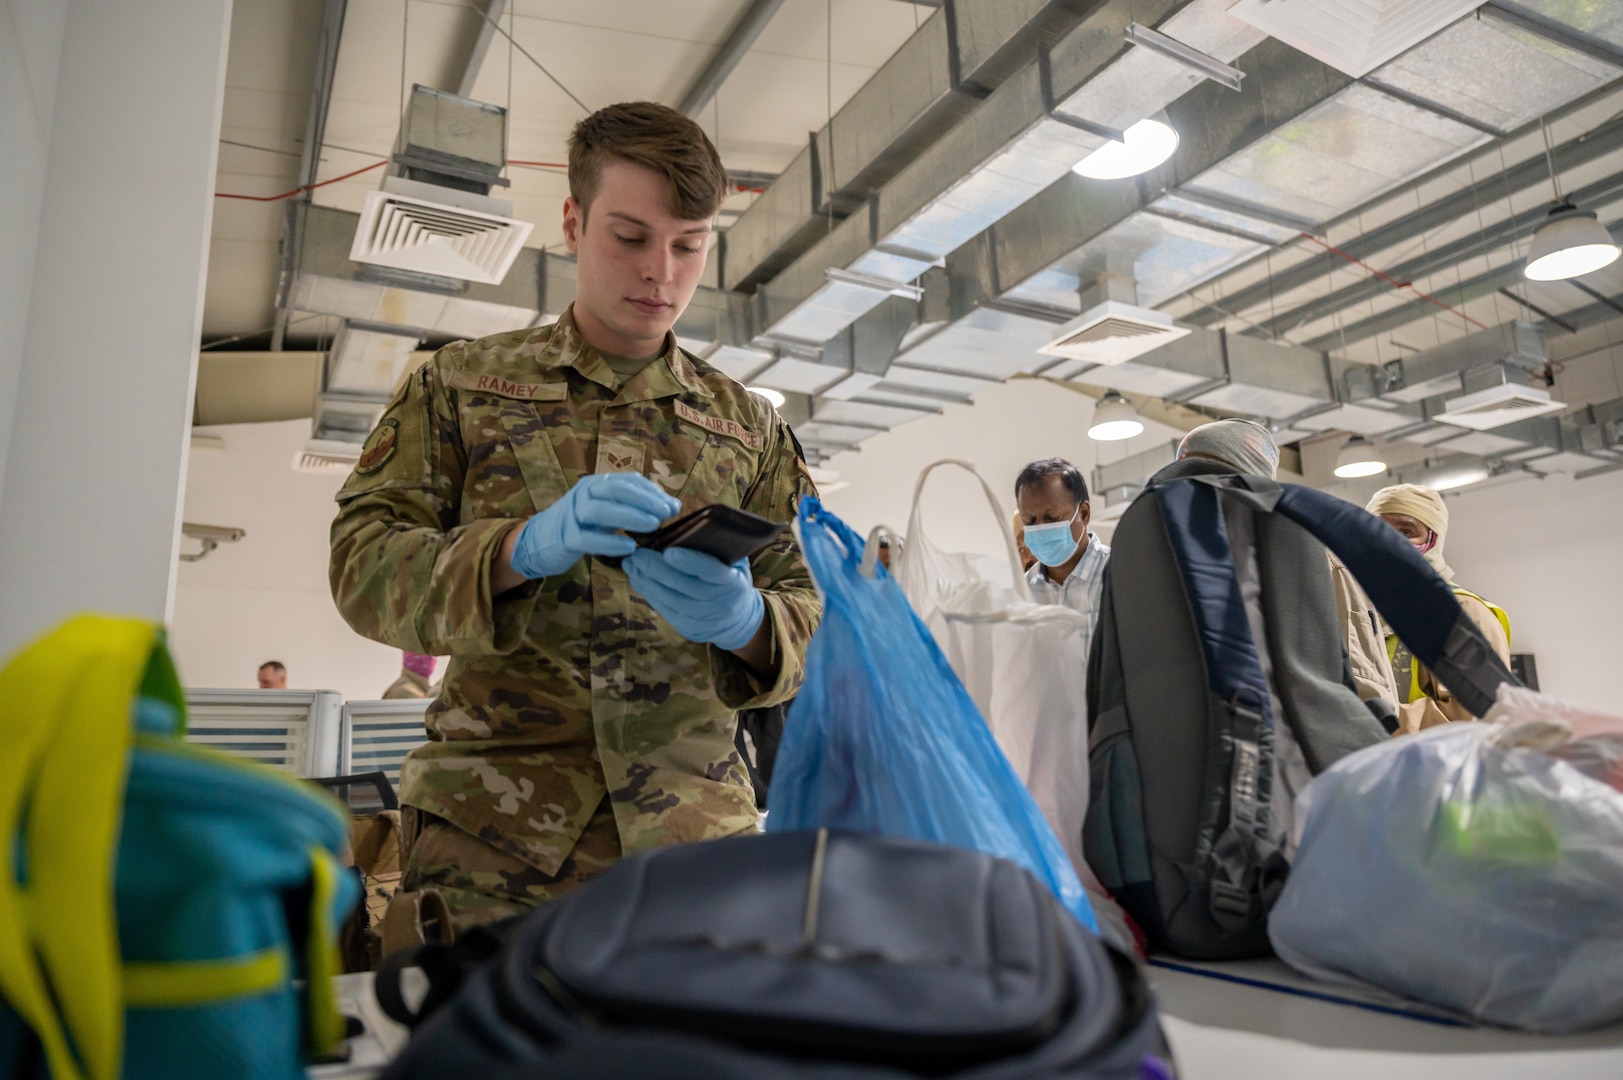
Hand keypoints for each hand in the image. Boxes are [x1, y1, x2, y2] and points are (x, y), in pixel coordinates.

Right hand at [508, 473, 680, 579]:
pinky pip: (588, 538)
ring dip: (630, 516)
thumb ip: (638, 509)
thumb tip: (674, 506)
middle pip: (616, 490)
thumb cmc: (583, 526)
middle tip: (667, 513)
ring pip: (601, 510)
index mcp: (597, 484)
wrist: (540, 541)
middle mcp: (585, 493)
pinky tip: (629, 548)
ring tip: (654, 526)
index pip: (628, 481)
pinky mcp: (566, 537)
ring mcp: (573, 514)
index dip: (652, 492)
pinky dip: (609, 542)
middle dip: (645, 500)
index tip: (673, 506)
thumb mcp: (610, 513)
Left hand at [624, 547, 765, 651]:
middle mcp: (719, 604)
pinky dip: (648, 592)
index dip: (689, 561)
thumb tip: (685, 529)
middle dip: (656, 569)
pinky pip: (664, 609)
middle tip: (637, 553)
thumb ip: (716, 548)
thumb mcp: (734, 562)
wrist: (737, 618)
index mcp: (734, 583)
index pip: (711, 571)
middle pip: (683, 586)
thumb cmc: (731, 578)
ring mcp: (703, 619)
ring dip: (646, 581)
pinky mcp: (688, 628)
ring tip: (631, 564)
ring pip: (669, 599)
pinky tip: (638, 578)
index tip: (668, 550)